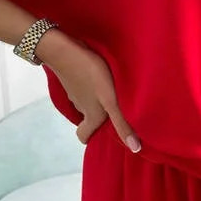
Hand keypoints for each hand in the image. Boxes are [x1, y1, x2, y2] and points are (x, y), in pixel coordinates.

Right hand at [40, 35, 139, 149]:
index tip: (105, 133)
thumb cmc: (92, 76)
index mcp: (90, 116)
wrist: (65, 51)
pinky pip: (82, 88)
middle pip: (87, 119)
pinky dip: (90, 87)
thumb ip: (121, 123)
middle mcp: (80, 107)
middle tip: (115, 110)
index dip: (92, 137)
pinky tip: (100, 77)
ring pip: (85, 103)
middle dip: (99, 118)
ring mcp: (74, 92)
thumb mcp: (111, 101)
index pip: (84, 136)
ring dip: (96, 101)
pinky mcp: (72, 78)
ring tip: (112, 92)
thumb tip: (135, 149)